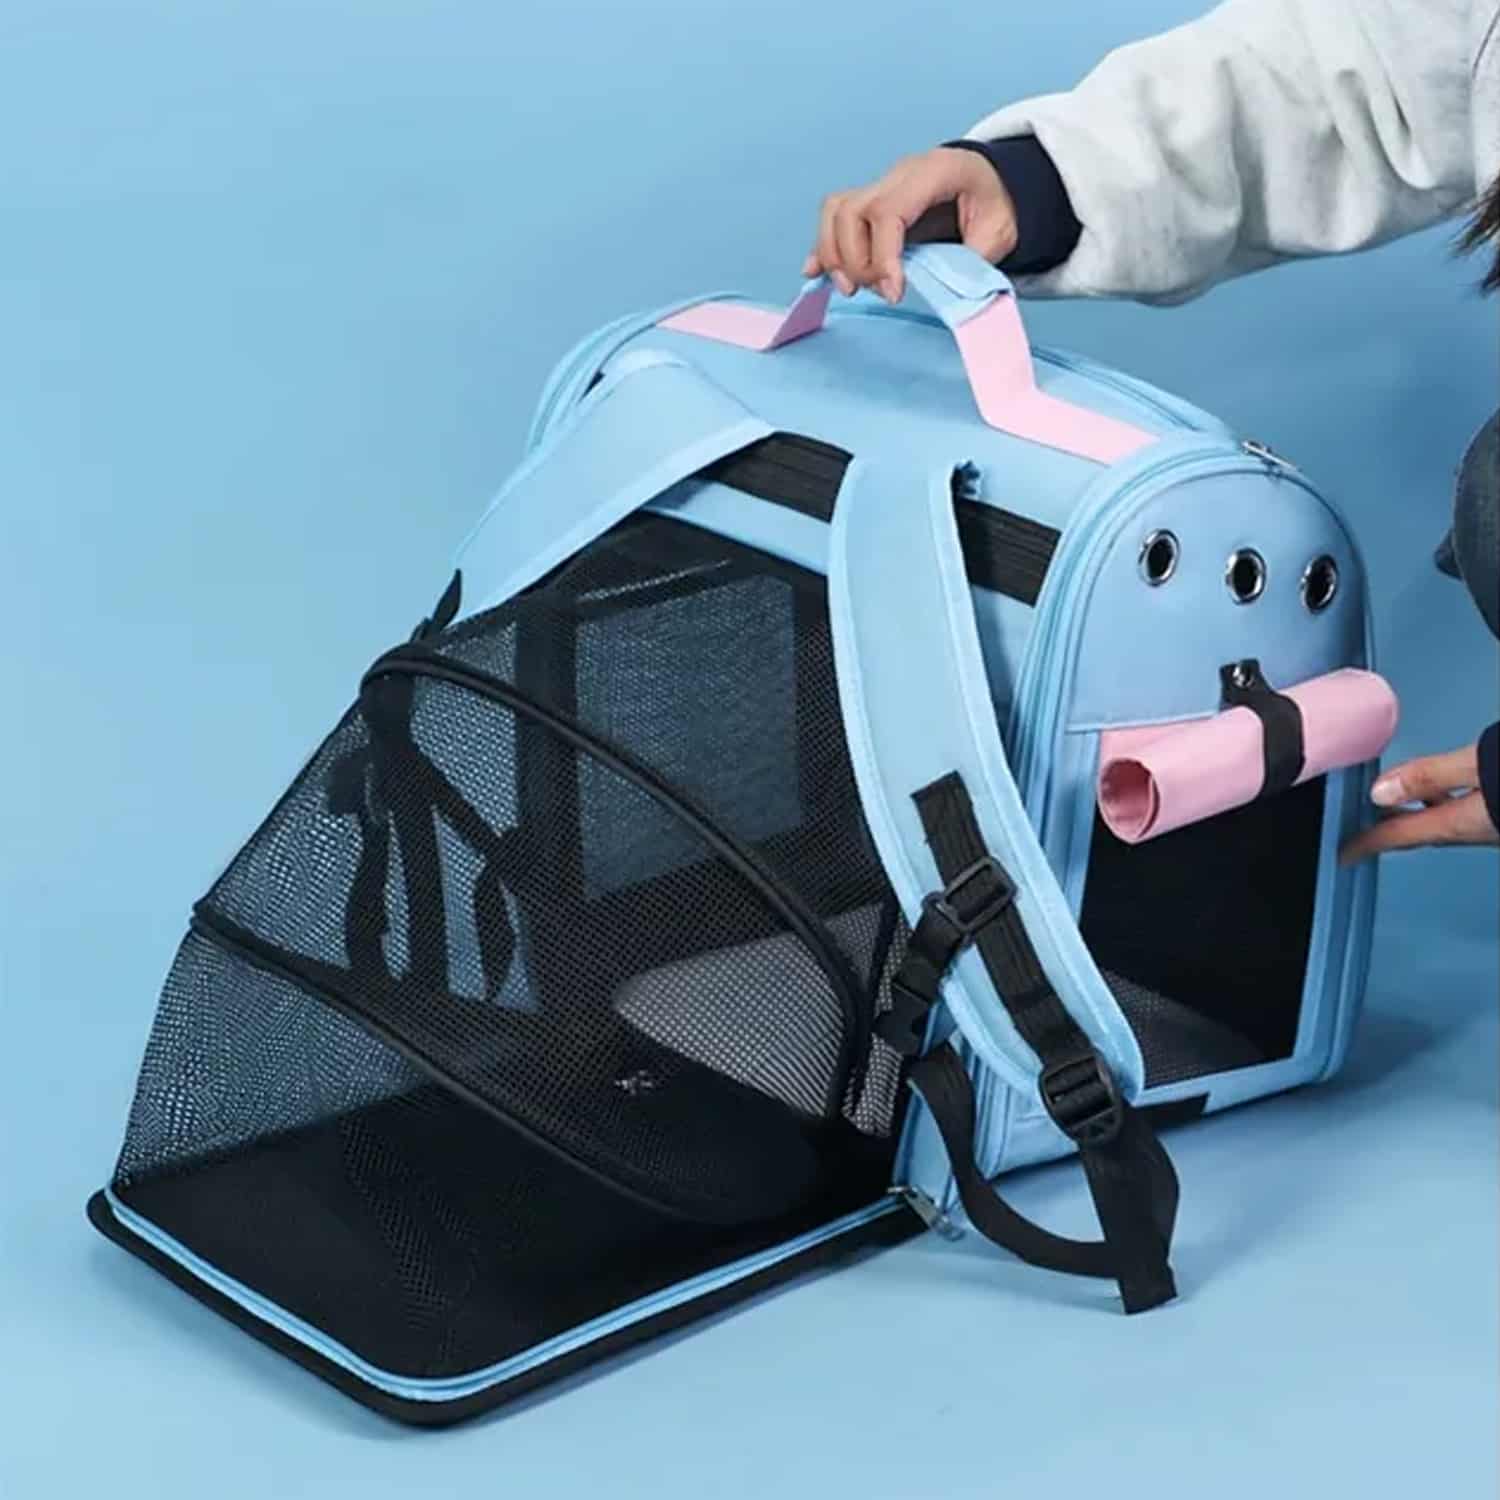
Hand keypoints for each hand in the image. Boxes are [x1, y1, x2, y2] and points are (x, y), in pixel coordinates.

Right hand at [803, 147, 1017, 303]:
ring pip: (835, 212)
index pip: (886, 211)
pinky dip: (823, 249)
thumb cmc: (995, 204)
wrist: (993, 183)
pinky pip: (834, 220)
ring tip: (851, 289)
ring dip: (833, 256)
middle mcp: (898, 175)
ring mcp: (880, 187)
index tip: (894, 292)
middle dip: (856, 260)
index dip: (883, 257)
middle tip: (881, 292)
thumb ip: (971, 260)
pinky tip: (816, 274)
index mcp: (931, 173)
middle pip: (851, 210)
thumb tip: (942, 290)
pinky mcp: (870, 204)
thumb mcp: (999, 232)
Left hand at [1339, 743, 1499, 864]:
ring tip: (1391, 799)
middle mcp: (1476, 832)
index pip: (1398, 836)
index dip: (1365, 844)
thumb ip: (1430, 776)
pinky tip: (1440, 792)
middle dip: (1387, 826)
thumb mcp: (1478, 764)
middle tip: (1359, 820)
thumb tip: (1381, 790)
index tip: (1342, 853)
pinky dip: (1439, 806)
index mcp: (1460, 822)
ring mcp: (1492, 828)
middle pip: (1419, 832)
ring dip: (1414, 813)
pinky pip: (1460, 816)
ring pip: (1442, 824)